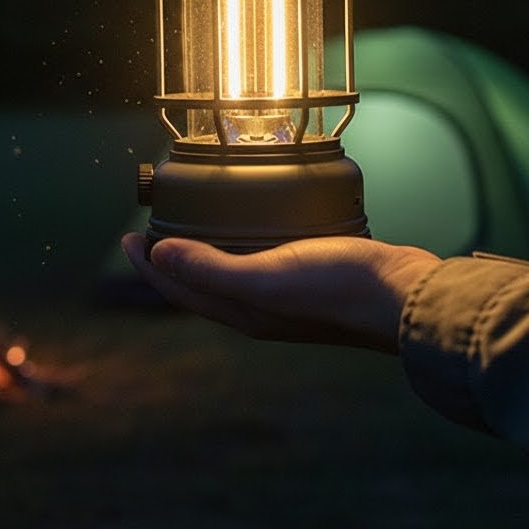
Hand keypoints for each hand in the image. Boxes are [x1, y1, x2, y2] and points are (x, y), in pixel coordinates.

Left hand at [121, 233, 440, 353]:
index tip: (126, 238)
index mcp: (243, 310)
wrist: (402, 295)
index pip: (181, 288)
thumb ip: (214, 269)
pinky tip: (253, 218)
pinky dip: (242, 238)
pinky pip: (260, 254)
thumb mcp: (268, 276)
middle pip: (200, 280)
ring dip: (204, 247)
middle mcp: (258, 305)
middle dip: (171, 257)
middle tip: (150, 228)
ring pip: (229, 268)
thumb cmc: (337, 288)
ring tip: (192, 220)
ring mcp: (284, 290)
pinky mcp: (307, 271)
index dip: (149, 265)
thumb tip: (159, 254)